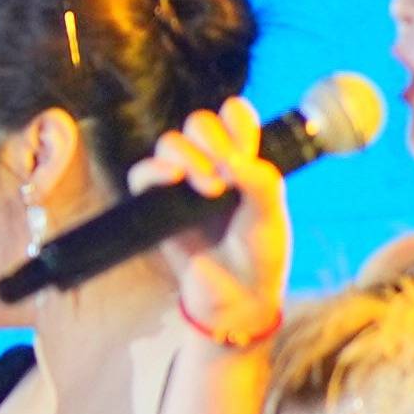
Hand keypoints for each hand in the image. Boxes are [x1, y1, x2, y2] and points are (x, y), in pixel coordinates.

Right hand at [123, 98, 290, 337]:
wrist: (236, 298)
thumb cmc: (259, 258)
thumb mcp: (272, 216)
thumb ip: (260, 181)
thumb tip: (232, 160)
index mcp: (244, 162)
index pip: (234, 116)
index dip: (237, 122)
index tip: (246, 151)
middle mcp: (211, 166)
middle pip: (199, 122)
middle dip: (212, 140)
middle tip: (226, 174)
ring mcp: (181, 185)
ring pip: (170, 142)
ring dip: (189, 158)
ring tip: (209, 190)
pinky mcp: (156, 206)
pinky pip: (142, 173)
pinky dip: (155, 170)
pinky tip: (174, 181)